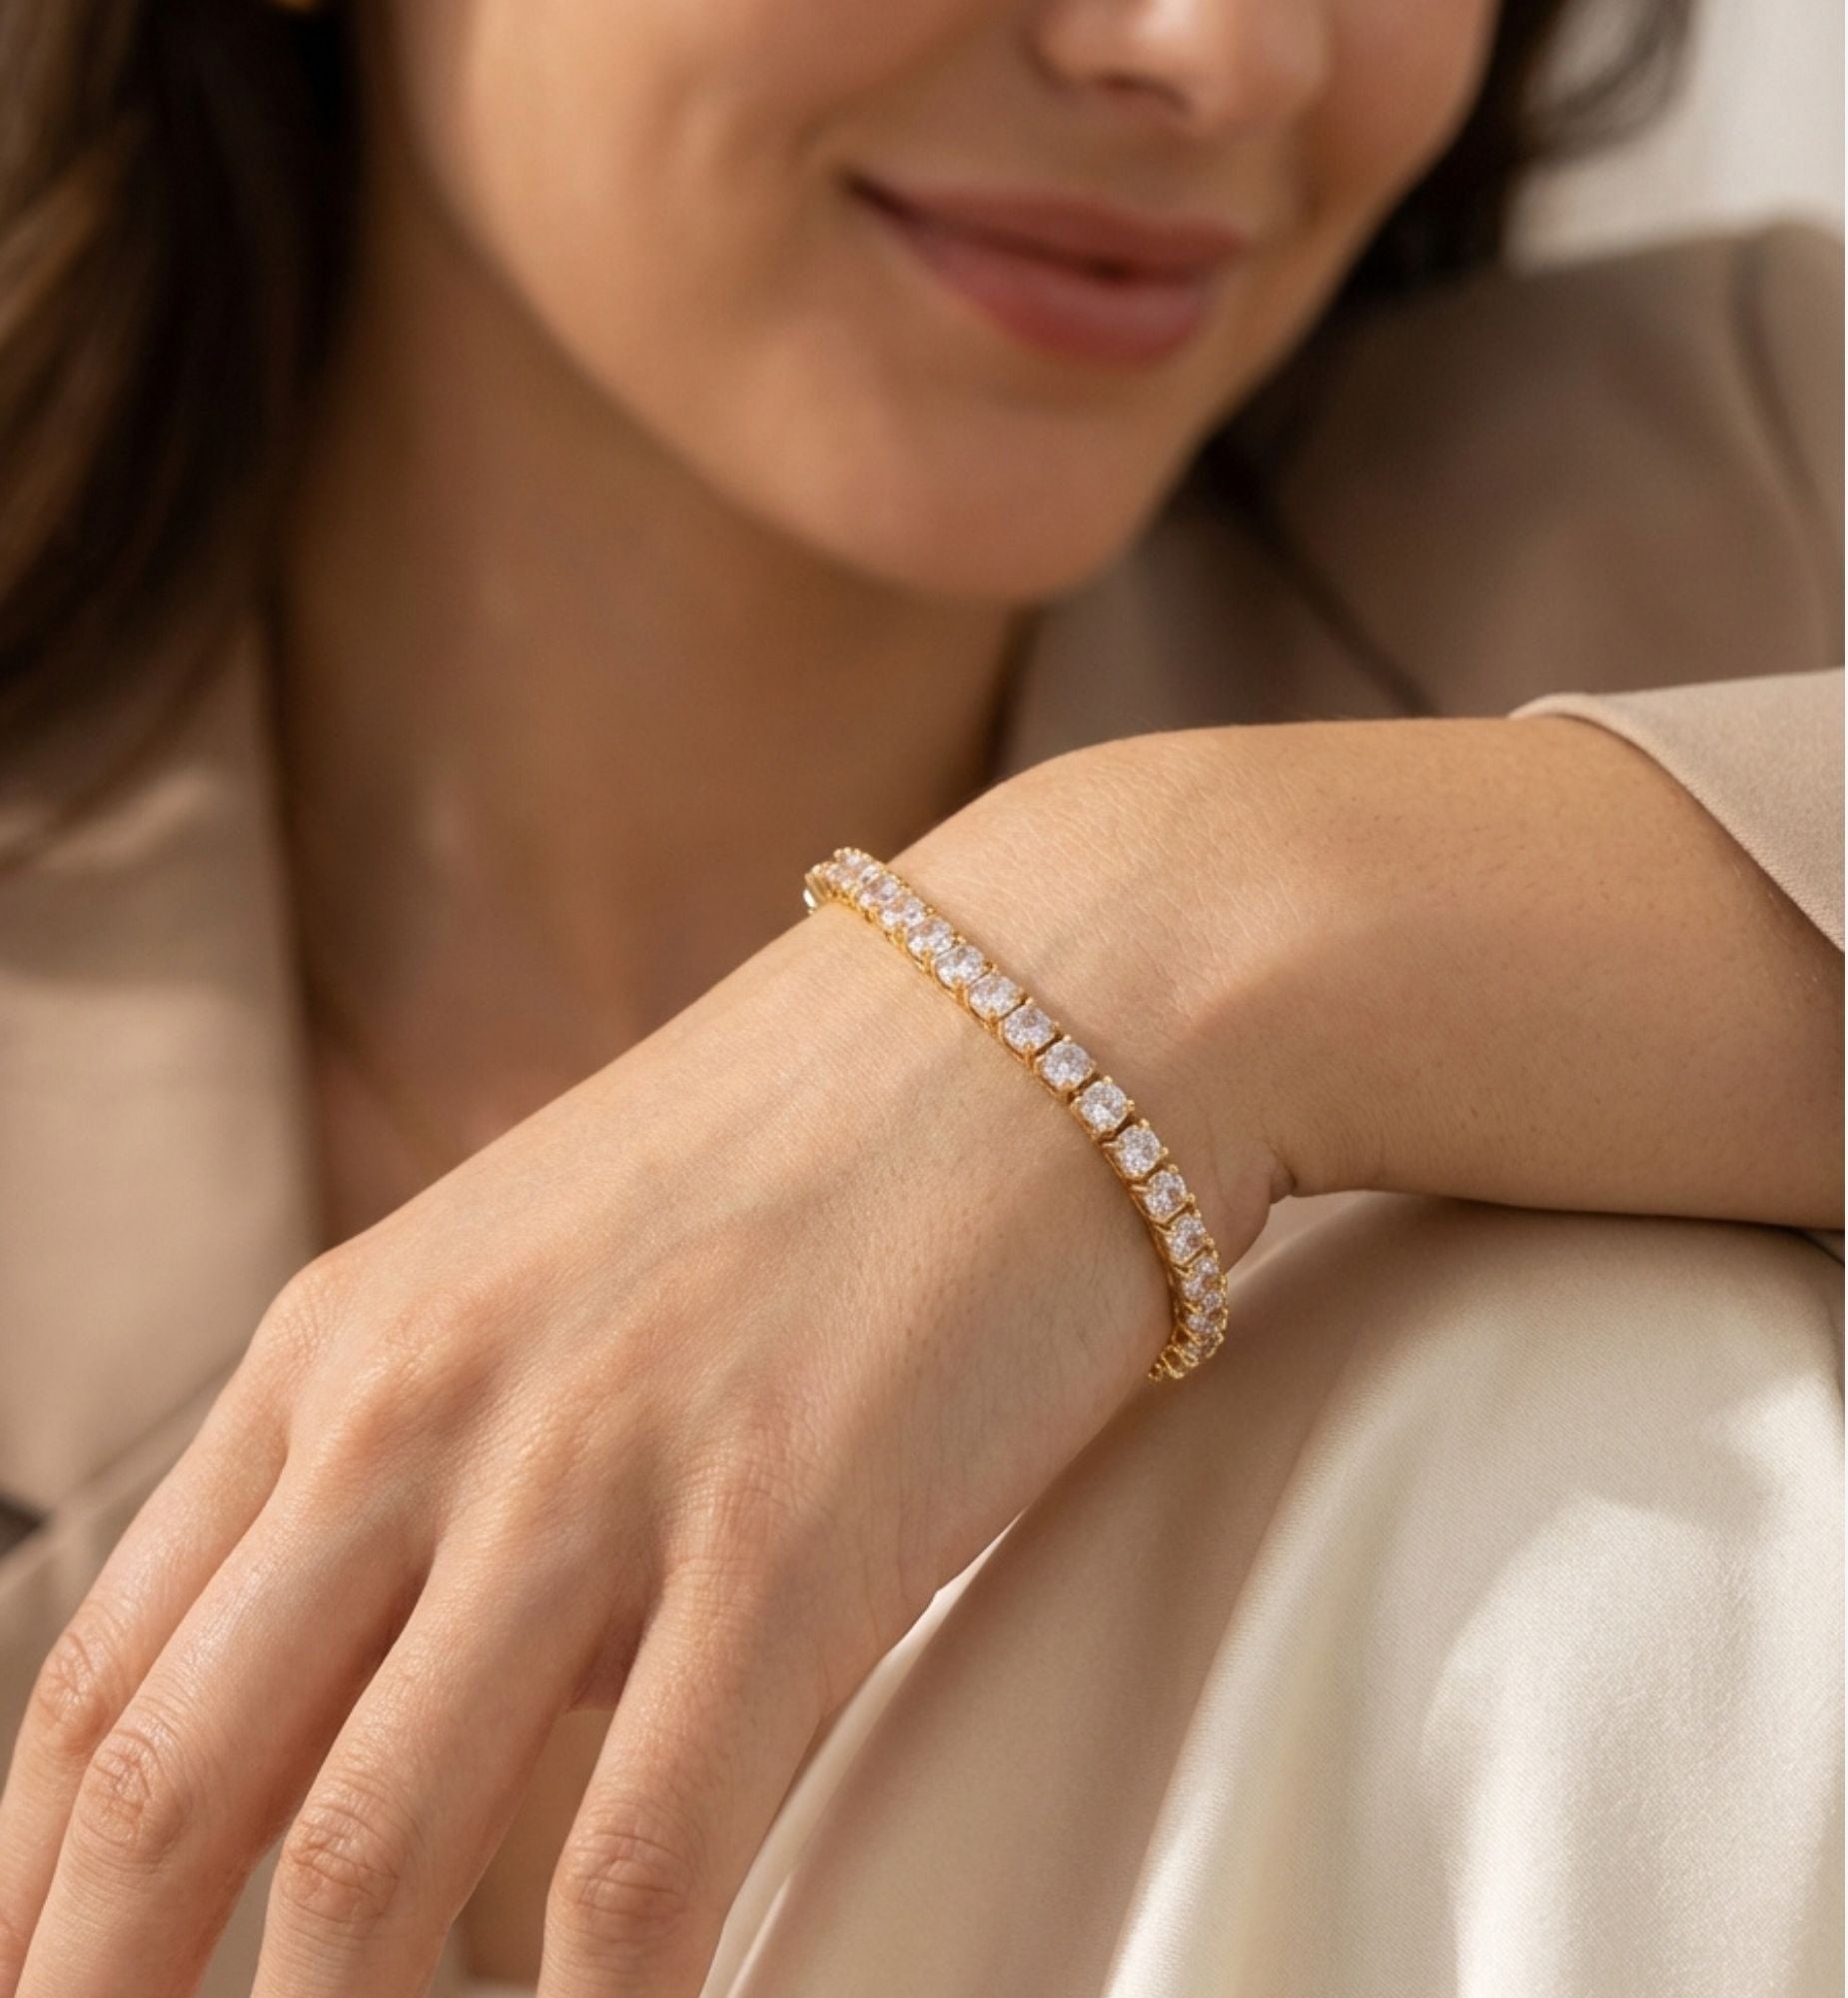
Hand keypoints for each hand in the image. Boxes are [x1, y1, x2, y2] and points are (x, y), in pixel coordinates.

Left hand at [0, 748, 1281, 1997]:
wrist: (1041, 1006)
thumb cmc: (819, 1136)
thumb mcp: (551, 1275)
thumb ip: (448, 1476)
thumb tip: (409, 1715)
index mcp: (346, 1338)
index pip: (103, 1670)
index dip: (28, 1889)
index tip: (49, 1986)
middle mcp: (426, 1401)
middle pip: (175, 1792)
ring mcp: (599, 1467)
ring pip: (365, 1867)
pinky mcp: (789, 1532)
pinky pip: (639, 1866)